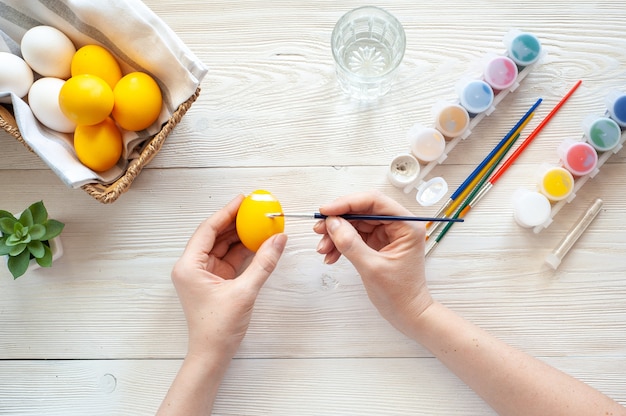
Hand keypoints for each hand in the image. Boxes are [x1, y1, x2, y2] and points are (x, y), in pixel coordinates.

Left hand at [171, 194, 287, 359]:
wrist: (212, 355)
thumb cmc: (218, 327)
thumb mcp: (245, 292)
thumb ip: (263, 263)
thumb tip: (279, 239)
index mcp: (189, 266)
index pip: (208, 230)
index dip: (226, 211)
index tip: (243, 199)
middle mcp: (192, 267)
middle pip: (214, 235)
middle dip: (234, 221)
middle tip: (254, 207)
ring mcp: (202, 274)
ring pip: (222, 246)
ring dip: (240, 235)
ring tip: (259, 222)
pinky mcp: (213, 282)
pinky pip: (228, 259)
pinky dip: (242, 251)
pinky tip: (258, 242)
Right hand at [313, 190, 432, 334]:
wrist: (407, 314)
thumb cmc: (399, 294)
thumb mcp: (372, 268)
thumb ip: (350, 243)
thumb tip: (332, 223)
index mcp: (406, 225)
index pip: (374, 201)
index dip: (348, 203)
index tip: (326, 211)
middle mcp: (398, 224)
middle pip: (362, 210)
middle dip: (338, 220)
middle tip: (319, 230)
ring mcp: (387, 233)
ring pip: (355, 223)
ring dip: (336, 234)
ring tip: (323, 249)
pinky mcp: (377, 242)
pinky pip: (354, 235)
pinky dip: (340, 243)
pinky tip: (330, 255)